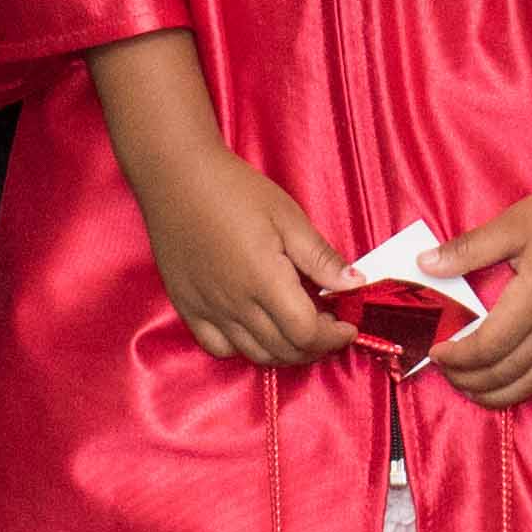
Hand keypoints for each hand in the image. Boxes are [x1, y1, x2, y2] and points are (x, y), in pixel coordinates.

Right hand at [137, 144, 351, 367]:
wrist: (176, 176)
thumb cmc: (234, 189)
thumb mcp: (288, 217)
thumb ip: (321, 258)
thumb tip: (355, 284)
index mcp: (264, 282)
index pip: (307, 334)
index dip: (334, 337)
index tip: (348, 324)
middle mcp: (235, 305)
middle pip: (284, 351)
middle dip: (316, 346)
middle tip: (330, 325)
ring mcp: (208, 310)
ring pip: (254, 355)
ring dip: (285, 351)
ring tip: (298, 328)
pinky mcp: (187, 307)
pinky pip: (218, 348)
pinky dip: (244, 348)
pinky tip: (257, 328)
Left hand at [430, 148, 531, 405]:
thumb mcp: (511, 224)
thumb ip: (467, 250)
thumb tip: (424, 264)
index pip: (487, 348)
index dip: (458, 359)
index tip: (438, 353)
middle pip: (509, 373)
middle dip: (472, 382)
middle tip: (452, 375)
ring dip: (505, 393)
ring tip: (481, 390)